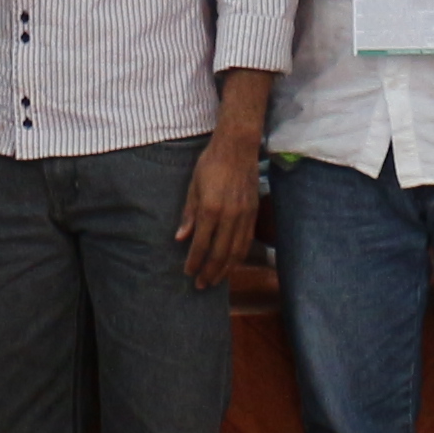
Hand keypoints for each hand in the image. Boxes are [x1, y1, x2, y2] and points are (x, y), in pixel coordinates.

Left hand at [174, 137, 263, 288]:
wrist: (238, 147)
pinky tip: (232, 264)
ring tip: (216, 280)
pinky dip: (239, 256)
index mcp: (211, 209)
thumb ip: (188, 214)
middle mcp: (230, 216)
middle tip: (201, 285)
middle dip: (210, 271)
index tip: (188, 273)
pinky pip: (246, 241)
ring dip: (226, 269)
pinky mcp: (253, 212)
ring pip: (236, 250)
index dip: (194, 261)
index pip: (201, 244)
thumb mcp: (193, 186)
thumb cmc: (211, 163)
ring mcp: (244, 215)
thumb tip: (180, 238)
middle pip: (220, 252)